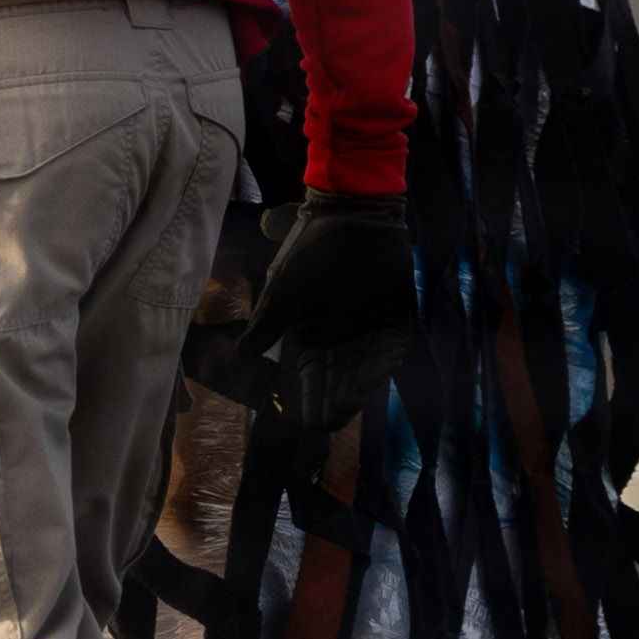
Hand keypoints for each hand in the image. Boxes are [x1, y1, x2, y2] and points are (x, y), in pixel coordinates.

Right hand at [240, 188, 411, 434]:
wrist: (351, 214)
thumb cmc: (310, 248)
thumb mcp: (283, 287)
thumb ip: (268, 321)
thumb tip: (242, 355)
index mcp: (311, 335)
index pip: (309, 376)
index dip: (306, 399)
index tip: (304, 423)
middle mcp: (341, 338)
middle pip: (338, 379)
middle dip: (333, 402)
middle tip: (326, 424)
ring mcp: (369, 329)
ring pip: (365, 369)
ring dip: (357, 389)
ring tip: (346, 408)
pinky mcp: (396, 317)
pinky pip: (391, 348)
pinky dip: (382, 364)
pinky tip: (371, 379)